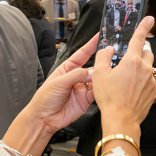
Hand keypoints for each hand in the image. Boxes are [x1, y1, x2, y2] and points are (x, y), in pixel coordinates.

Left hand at [2, 32, 101, 155]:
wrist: (44, 118)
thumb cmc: (45, 98)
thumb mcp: (59, 82)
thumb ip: (76, 75)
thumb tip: (92, 72)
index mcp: (68, 68)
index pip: (82, 54)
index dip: (91, 45)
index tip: (100, 36)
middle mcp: (77, 77)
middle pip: (92, 67)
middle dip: (102, 61)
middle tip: (111, 56)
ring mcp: (83, 88)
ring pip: (97, 80)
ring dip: (102, 77)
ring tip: (109, 73)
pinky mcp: (87, 100)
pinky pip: (97, 93)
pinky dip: (101, 90)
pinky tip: (104, 87)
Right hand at [94, 16, 155, 139]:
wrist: (121, 120)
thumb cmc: (109, 98)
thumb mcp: (99, 74)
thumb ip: (104, 56)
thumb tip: (109, 48)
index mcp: (132, 61)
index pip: (139, 38)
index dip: (144, 26)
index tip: (149, 19)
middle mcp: (145, 68)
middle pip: (146, 52)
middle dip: (138, 52)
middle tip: (126, 61)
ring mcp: (151, 80)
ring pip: (148, 67)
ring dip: (140, 68)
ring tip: (126, 80)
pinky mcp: (153, 91)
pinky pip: (149, 81)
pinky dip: (141, 81)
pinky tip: (130, 90)